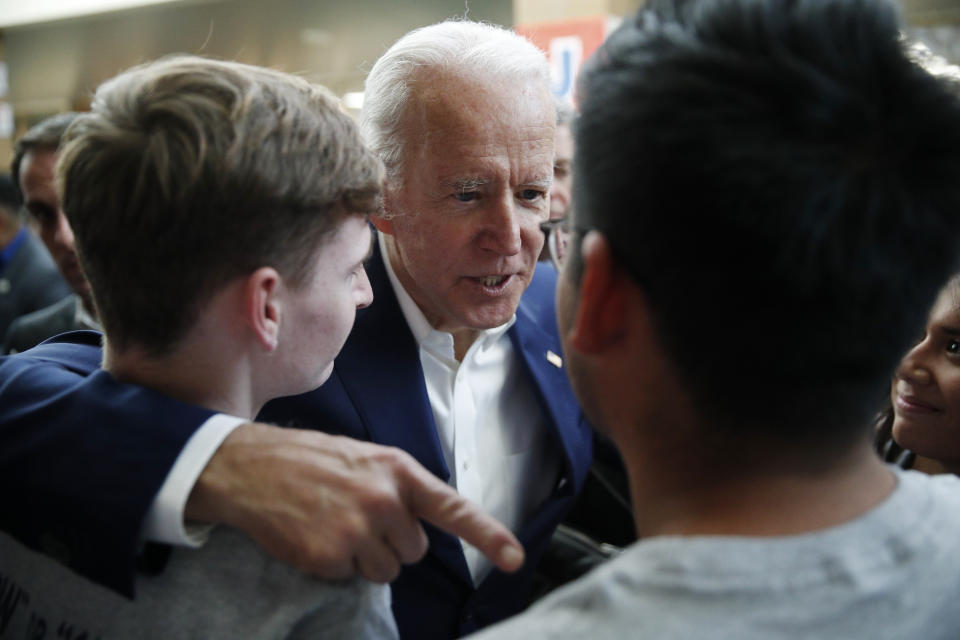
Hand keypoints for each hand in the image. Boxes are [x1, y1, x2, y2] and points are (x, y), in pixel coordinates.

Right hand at [185, 422, 524, 582]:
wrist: (249, 466)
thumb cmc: (309, 460)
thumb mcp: (364, 458)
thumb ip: (398, 488)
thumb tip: (418, 525)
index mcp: (397, 470)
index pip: (452, 507)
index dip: (487, 535)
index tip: (516, 559)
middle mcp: (384, 500)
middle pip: (415, 550)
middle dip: (391, 542)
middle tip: (355, 517)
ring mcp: (357, 530)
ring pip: (387, 571)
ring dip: (365, 558)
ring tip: (334, 525)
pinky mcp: (330, 557)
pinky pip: (352, 579)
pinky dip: (337, 566)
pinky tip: (315, 538)